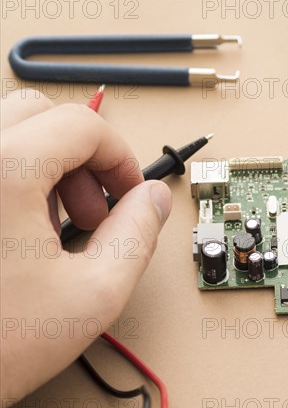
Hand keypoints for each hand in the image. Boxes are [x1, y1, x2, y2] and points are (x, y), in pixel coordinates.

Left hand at [0, 90, 171, 402]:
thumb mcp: (93, 294)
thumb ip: (138, 235)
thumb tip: (152, 199)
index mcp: (2, 173)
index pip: (81, 125)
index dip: (120, 158)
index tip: (129, 193)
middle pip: (40, 114)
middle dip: (82, 156)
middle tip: (93, 207)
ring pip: (8, 132)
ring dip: (46, 165)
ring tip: (54, 224)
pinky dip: (14, 178)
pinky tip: (19, 229)